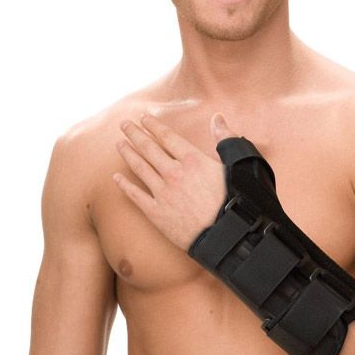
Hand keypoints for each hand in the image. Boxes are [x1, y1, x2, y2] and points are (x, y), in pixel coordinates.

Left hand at [113, 112, 235, 250]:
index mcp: (193, 160)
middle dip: (135, 134)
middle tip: (124, 125)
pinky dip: (124, 186)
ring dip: (127, 154)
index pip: (167, 137)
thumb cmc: (237, 201)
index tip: (143, 117)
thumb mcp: (238, 164)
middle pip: (149, 149)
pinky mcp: (157, 213)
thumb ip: (226, 139)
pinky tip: (116, 178)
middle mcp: (174, 173)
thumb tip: (217, 118)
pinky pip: (136, 196)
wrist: (228, 236)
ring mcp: (163, 193)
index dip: (154, 126)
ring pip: (140, 168)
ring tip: (118, 144)